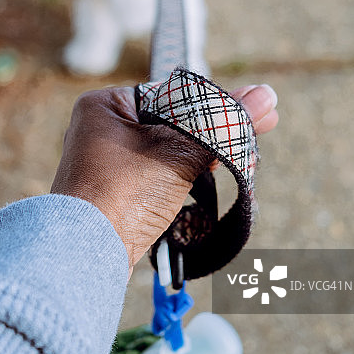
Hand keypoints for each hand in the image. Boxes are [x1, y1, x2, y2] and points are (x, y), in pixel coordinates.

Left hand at [51, 84, 277, 269]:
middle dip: (212, 133)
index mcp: (106, 105)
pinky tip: (210, 178)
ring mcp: (108, 163)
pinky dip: (185, 177)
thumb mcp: (179, 152)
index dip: (212, 106)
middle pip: (173, 123)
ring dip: (202, 157)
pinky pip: (159, 175)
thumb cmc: (124, 194)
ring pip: (169, 151)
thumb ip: (222, 125)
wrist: (87, 258)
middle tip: (257, 131)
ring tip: (239, 158)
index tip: (249, 114)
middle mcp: (102, 129)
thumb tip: (266, 96)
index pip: (173, 96)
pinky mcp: (117, 193)